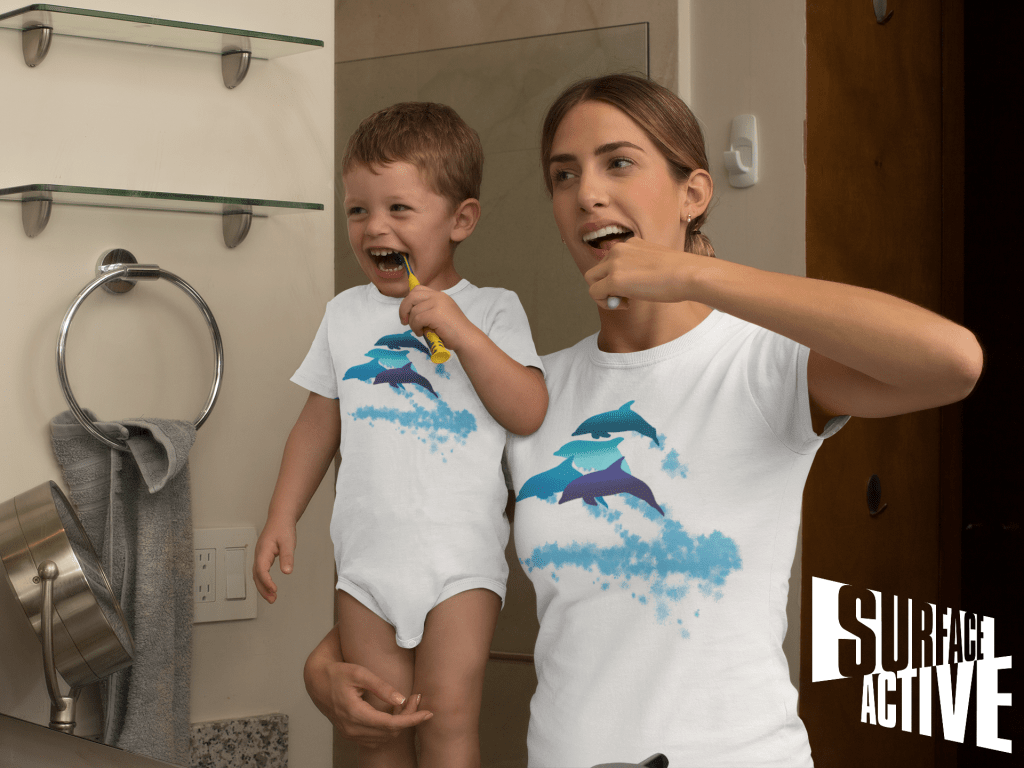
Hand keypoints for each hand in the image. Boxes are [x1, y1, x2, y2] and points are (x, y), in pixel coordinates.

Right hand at [252, 519, 295, 602]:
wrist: (280, 518)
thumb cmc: (283, 528)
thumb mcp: (288, 542)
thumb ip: (287, 557)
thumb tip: (287, 572)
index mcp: (263, 551)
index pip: (261, 570)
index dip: (266, 581)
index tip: (274, 590)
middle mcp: (259, 554)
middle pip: (257, 576)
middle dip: (263, 589)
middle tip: (272, 599)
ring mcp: (260, 556)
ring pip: (257, 575)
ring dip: (263, 587)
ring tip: (272, 597)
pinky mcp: (264, 556)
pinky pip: (260, 571)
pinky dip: (264, 581)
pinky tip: (270, 586)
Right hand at [304, 638, 431, 747]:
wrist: (316, 681)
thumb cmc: (338, 673)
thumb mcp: (360, 673)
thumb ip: (381, 686)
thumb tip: (401, 699)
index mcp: (355, 713)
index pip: (391, 724)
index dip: (412, 720)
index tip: (428, 713)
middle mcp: (352, 728)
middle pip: (391, 732)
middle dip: (409, 717)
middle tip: (416, 697)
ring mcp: (351, 734)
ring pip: (385, 738)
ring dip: (400, 723)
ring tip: (406, 702)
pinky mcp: (351, 734)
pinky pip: (376, 739)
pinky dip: (389, 728)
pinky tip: (393, 711)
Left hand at [398, 285, 475, 351]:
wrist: (467, 339)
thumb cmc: (453, 332)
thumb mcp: (440, 315)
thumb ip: (428, 310)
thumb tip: (409, 312)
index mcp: (440, 296)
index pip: (418, 290)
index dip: (409, 301)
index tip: (408, 313)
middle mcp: (439, 296)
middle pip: (412, 295)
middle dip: (404, 309)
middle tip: (404, 321)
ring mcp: (438, 304)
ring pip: (414, 311)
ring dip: (412, 323)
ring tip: (420, 331)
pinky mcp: (435, 314)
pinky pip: (417, 319)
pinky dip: (416, 328)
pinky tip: (422, 333)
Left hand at [585, 236, 694, 307]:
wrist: (689, 274)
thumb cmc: (680, 273)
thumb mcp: (655, 262)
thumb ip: (638, 268)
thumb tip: (627, 285)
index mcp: (630, 243)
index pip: (610, 261)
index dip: (616, 277)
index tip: (633, 288)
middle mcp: (618, 249)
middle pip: (597, 270)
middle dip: (607, 286)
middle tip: (626, 298)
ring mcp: (614, 263)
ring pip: (591, 280)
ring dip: (604, 294)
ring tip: (625, 302)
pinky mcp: (614, 280)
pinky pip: (594, 293)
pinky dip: (604, 303)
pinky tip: (625, 305)